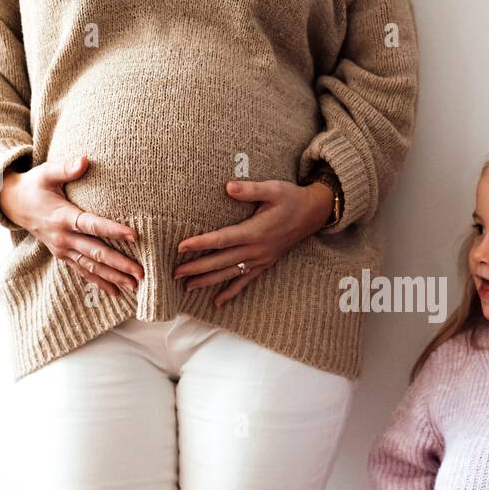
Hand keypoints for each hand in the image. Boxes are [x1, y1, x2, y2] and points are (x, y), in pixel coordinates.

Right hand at [0, 155, 142, 297]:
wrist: (13, 204)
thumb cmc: (35, 186)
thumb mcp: (46, 173)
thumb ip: (66, 168)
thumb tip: (85, 159)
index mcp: (63, 217)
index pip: (92, 225)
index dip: (113, 231)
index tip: (135, 236)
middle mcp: (63, 238)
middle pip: (96, 253)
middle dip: (120, 264)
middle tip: (142, 273)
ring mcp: (62, 250)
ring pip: (91, 267)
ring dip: (114, 278)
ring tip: (135, 287)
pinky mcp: (62, 256)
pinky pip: (82, 272)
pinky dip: (99, 282)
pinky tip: (115, 292)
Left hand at [173, 178, 333, 306]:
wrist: (313, 213)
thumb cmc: (291, 198)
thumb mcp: (273, 189)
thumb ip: (250, 189)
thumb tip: (228, 187)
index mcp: (255, 231)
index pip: (222, 239)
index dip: (201, 244)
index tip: (181, 247)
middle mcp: (256, 249)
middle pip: (221, 261)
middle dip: (197, 268)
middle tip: (175, 273)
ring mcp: (261, 259)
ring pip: (230, 274)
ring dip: (208, 281)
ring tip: (187, 287)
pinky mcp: (264, 264)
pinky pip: (245, 281)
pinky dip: (231, 292)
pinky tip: (217, 302)